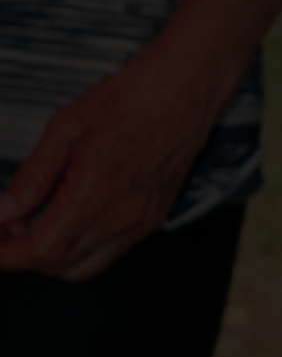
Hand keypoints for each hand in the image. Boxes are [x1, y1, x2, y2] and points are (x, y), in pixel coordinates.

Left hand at [0, 41, 237, 280]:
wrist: (187, 90)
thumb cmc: (134, 99)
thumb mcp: (66, 128)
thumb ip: (33, 176)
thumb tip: (4, 209)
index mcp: (98, 191)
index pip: (41, 250)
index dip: (6, 254)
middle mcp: (124, 215)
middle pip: (60, 265)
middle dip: (23, 255)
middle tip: (3, 226)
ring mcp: (143, 221)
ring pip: (85, 266)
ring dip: (51, 254)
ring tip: (31, 222)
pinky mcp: (154, 217)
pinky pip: (109, 251)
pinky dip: (80, 246)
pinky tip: (66, 216)